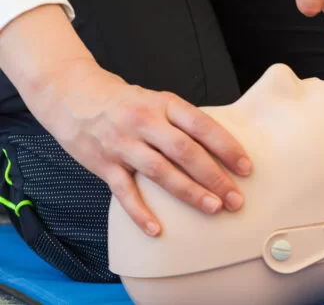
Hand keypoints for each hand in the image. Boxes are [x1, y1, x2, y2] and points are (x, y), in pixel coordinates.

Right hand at [3, 13, 252, 237]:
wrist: (74, 96)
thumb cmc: (127, 103)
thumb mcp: (159, 101)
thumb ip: (183, 122)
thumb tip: (221, 147)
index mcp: (165, 104)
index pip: (202, 126)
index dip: (226, 147)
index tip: (246, 167)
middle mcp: (145, 122)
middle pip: (185, 152)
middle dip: (214, 177)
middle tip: (236, 198)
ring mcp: (123, 144)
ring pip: (160, 172)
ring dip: (189, 193)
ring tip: (213, 208)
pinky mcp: (103, 164)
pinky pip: (125, 192)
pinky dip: (141, 213)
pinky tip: (157, 230)